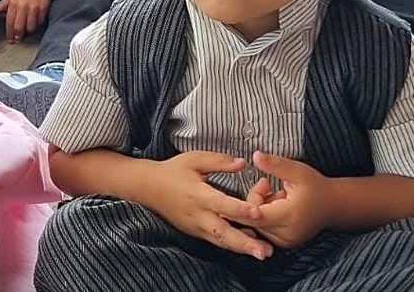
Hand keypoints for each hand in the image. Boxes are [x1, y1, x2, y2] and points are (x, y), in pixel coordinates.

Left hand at [0, 0, 55, 41]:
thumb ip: (4, 3)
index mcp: (14, 2)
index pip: (9, 22)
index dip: (9, 32)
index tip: (10, 39)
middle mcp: (23, 6)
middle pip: (19, 27)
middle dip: (18, 35)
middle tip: (18, 39)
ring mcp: (33, 8)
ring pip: (30, 27)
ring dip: (28, 31)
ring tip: (27, 32)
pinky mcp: (43, 8)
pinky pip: (39, 22)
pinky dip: (37, 25)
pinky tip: (35, 24)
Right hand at [146, 152, 269, 259]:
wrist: (148, 187)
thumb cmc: (172, 171)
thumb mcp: (194, 159)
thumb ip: (219, 161)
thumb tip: (242, 163)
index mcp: (197, 194)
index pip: (222, 204)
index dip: (241, 209)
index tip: (259, 213)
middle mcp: (198, 214)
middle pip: (223, 233)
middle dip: (245, 243)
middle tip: (265, 251)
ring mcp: (196, 227)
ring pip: (222, 241)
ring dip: (243, 248)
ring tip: (262, 254)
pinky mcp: (196, 232)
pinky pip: (217, 241)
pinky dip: (233, 245)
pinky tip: (248, 247)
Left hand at [248, 151, 330, 248]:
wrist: (333, 206)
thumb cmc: (315, 187)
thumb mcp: (297, 171)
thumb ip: (275, 164)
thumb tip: (256, 156)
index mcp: (289, 216)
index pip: (254, 216)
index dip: (239, 205)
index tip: (241, 190)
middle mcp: (286, 234)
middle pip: (252, 219)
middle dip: (253, 199)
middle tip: (266, 183)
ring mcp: (285, 241)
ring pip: (255, 225)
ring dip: (258, 207)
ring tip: (275, 193)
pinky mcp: (283, 242)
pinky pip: (262, 229)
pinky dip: (263, 215)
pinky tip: (275, 203)